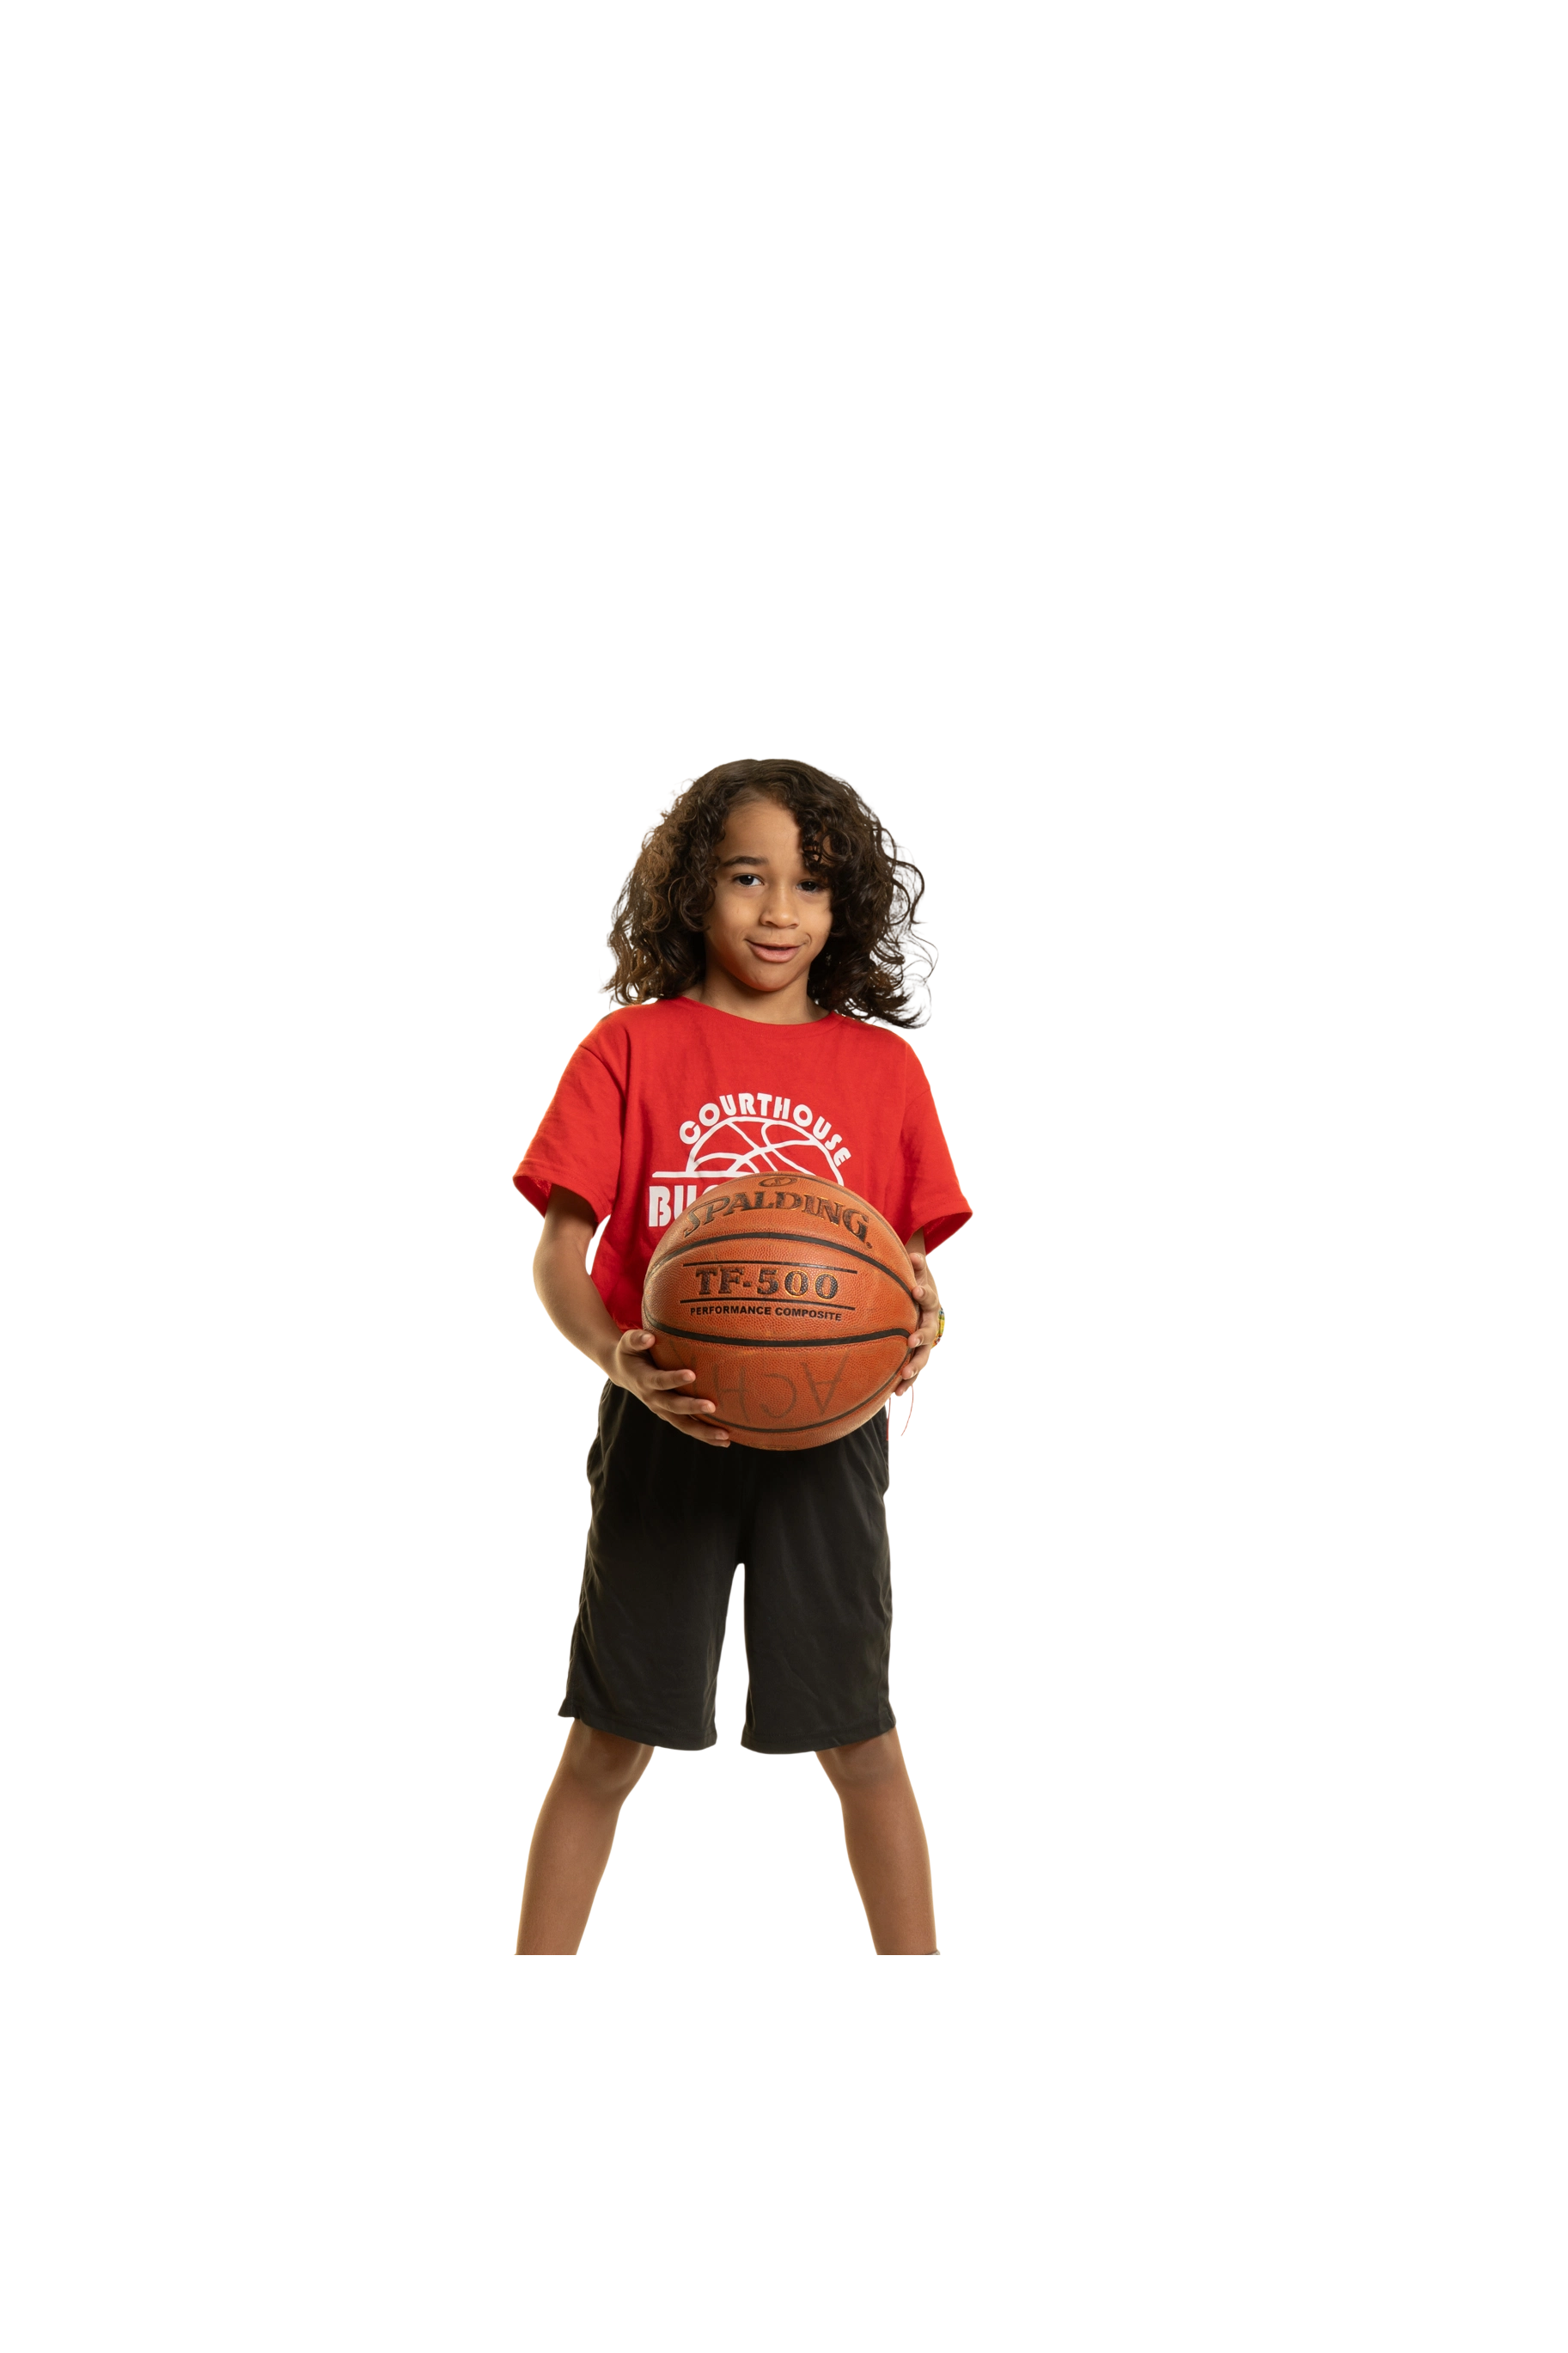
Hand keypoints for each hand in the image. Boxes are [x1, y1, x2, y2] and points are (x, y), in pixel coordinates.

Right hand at [607, 1328, 730, 1446]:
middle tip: (712, 1406)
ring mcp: (661, 1409)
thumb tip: (650, 1338)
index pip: (659, 1381)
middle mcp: (652, 1398)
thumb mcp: (627, 1342)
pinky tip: (725, 1440)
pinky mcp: (669, 1415)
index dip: (674, 1379)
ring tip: (725, 1437)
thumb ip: (637, 1339)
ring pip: (682, 1424)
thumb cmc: (630, 1352)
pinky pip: (687, 1427)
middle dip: (692, 1407)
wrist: (622, 1372)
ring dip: (703, 1432)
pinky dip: (705, 1435)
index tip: (692, 1374)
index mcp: (643, 1380)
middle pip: (673, 1407)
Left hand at [893, 1247, 941, 1397]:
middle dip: (920, 1337)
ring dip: (914, 1365)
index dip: (924, 1293)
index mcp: (930, 1304)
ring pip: (923, 1356)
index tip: (915, 1289)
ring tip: (903, 1374)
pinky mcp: (918, 1355)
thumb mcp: (916, 1273)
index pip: (930, 1297)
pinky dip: (906, 1382)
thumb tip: (912, 1252)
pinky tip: (895, 1395)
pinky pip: (913, 1370)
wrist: (925, 1305)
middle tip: (910, 1339)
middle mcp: (930, 1324)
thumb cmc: (915, 1285)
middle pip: (929, 1332)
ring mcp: (926, 1342)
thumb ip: (914, 1266)